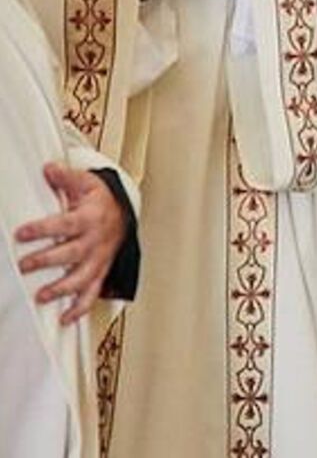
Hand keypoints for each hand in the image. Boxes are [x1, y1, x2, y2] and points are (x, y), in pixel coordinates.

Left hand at [14, 163, 128, 324]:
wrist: (124, 213)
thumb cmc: (101, 200)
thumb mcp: (86, 183)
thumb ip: (65, 177)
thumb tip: (48, 169)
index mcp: (90, 218)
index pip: (65, 224)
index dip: (43, 229)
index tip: (21, 234)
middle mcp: (95, 241)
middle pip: (72, 253)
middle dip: (48, 261)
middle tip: (25, 265)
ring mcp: (98, 259)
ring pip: (82, 277)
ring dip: (63, 289)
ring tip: (42, 296)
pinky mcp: (99, 272)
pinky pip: (92, 293)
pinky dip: (80, 308)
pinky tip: (64, 319)